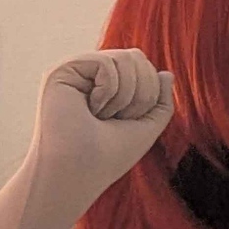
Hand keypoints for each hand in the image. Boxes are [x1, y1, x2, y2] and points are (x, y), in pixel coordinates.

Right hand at [31, 50, 174, 206]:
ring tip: (103, 116)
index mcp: (108, 86)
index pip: (145, 68)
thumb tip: (166, 73)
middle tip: (118, 119)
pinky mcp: (62, 71)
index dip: (150, 95)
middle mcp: (91, 75)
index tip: (127, 122)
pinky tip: (91, 109)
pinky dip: (109, 90)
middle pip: (138, 58)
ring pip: (127, 58)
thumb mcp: (147, 127)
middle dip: (142, 93)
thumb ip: (160, 101)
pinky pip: (106, 62)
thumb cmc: (110, 155)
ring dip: (127, 95)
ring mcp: (76, 71)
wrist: (78, 171)